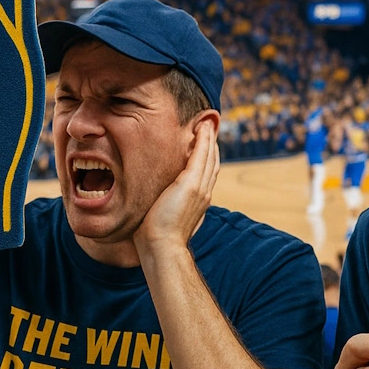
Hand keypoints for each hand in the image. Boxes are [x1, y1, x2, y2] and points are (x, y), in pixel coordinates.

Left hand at [133, 120, 219, 256]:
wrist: (161, 246)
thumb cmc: (156, 238)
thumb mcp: (163, 217)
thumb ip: (165, 206)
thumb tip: (156, 203)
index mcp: (198, 200)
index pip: (206, 173)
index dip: (206, 157)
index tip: (204, 143)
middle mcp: (204, 192)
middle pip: (212, 162)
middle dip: (211, 143)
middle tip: (210, 126)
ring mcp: (200, 187)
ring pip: (209, 156)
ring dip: (209, 137)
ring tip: (207, 122)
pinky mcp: (192, 183)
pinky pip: (201, 154)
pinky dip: (204, 139)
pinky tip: (202, 127)